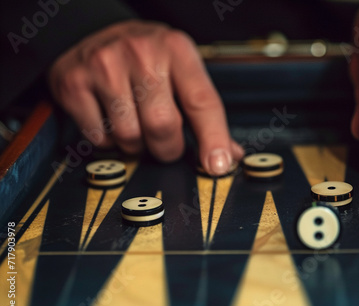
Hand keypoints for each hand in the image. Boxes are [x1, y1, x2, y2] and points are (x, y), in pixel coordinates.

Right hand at [48, 20, 243, 174]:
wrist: (92, 30)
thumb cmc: (144, 56)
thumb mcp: (180, 69)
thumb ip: (204, 111)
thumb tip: (228, 155)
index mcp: (177, 50)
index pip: (202, 102)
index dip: (213, 139)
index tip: (217, 165)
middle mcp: (142, 53)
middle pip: (162, 125)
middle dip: (168, 148)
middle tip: (166, 145)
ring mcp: (105, 66)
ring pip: (130, 136)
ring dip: (137, 146)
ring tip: (136, 127)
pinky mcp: (75, 83)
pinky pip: (99, 137)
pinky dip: (109, 141)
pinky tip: (111, 121)